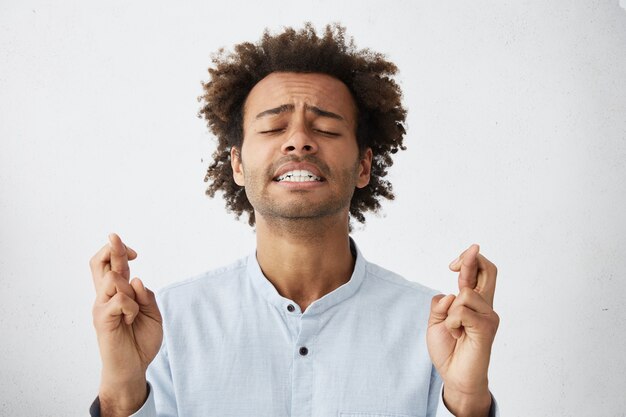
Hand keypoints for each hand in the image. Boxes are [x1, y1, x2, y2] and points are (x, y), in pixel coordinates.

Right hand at [90, 233, 162, 415]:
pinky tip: (131, 319)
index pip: (110, 264)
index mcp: (117, 293)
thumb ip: (147, 296)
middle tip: (115, 237)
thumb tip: (136, 279)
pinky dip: (131, 306)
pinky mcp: (102, 320)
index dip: (119, 252)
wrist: (134, 367)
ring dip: (129, 289)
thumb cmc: (141, 340)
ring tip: (134, 310)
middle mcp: (105, 296)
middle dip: (111, 248)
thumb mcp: (153, 314)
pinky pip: (118, 300)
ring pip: (112, 279)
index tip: (134, 253)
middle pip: (99, 263)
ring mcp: (102, 307)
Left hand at [427, 244, 498, 416]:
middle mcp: (485, 305)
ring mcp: (488, 316)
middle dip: (471, 260)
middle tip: (454, 264)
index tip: (453, 264)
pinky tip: (457, 335)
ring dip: (451, 311)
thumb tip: (450, 294)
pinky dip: (452, 323)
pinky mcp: (486, 327)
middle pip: (489, 271)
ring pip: (465, 294)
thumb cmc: (448, 349)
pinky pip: (461, 311)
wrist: (454, 376)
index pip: (480, 272)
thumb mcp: (435, 321)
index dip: (469, 260)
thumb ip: (440, 304)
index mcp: (474, 302)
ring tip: (455, 330)